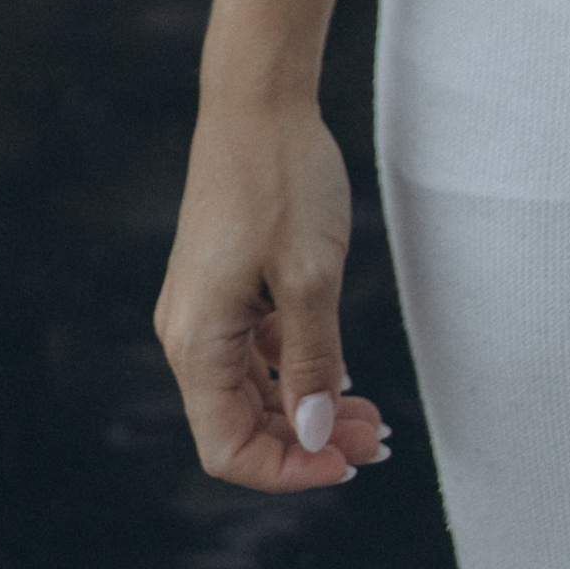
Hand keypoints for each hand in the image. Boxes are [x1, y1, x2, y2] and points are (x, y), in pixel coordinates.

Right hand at [155, 99, 390, 489]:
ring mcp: (207, 309)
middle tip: (378, 439)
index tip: (347, 462)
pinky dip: (298, 369)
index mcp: (198, 343)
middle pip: (243, 422)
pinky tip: (343, 373)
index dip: (287, 469)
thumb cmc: (282, 179)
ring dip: (309, 407)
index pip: (228, 447)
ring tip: (373, 414)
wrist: (259, 99)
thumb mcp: (310, 276)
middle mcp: (191, 335)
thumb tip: (314, 433)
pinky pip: (258, 350)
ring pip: (254, 388)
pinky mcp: (226, 287)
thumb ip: (311, 361)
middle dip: (309, 440)